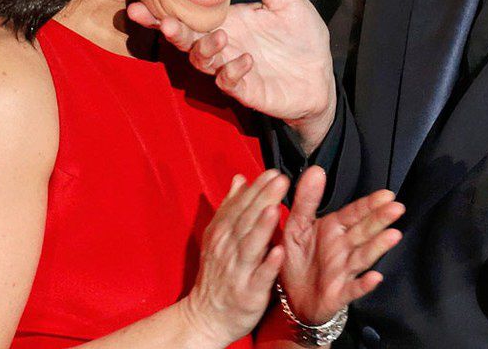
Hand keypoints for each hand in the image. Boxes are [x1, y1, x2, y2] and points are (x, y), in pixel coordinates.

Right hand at [128, 0, 335, 151]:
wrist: (322, 74)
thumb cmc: (302, 36)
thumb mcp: (284, 0)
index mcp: (228, 21)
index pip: (189, 15)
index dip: (162, 11)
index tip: (139, 2)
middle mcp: (224, 44)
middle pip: (186, 39)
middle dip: (170, 31)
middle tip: (163, 22)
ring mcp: (233, 68)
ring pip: (202, 62)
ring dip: (205, 49)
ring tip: (220, 37)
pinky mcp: (248, 91)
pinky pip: (230, 83)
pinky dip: (233, 71)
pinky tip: (247, 60)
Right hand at [181, 169, 288, 346]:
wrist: (207, 316)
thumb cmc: (218, 271)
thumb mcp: (219, 235)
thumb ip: (231, 206)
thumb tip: (240, 178)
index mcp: (223, 232)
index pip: (240, 205)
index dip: (257, 188)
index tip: (273, 171)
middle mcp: (228, 248)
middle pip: (246, 219)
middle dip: (263, 199)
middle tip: (280, 179)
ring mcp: (237, 270)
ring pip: (251, 245)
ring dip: (262, 227)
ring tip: (275, 208)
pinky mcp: (248, 292)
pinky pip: (259, 277)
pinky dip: (268, 265)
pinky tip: (279, 252)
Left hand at [278, 166, 403, 324]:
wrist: (290, 296)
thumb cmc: (297, 258)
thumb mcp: (297, 224)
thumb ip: (306, 199)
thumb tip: (316, 170)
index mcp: (334, 228)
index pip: (355, 213)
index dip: (370, 204)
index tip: (386, 194)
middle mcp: (343, 247)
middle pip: (364, 231)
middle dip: (380, 219)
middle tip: (397, 207)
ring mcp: (344, 270)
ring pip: (363, 256)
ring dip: (378, 246)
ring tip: (393, 235)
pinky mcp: (339, 293)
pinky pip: (353, 288)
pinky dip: (364, 284)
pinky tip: (375, 277)